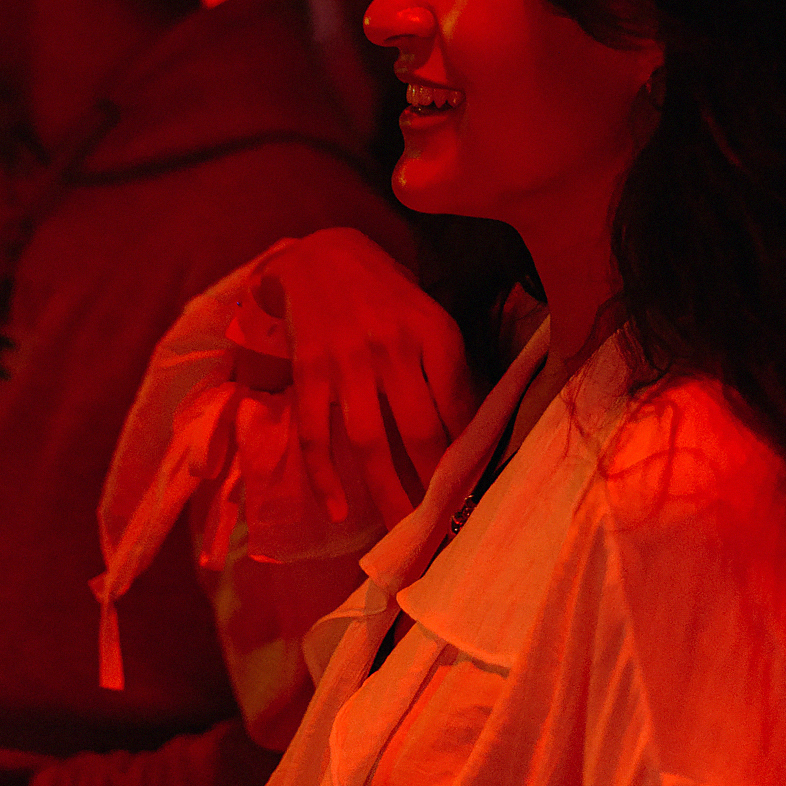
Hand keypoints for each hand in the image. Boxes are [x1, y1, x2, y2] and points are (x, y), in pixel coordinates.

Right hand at [255, 228, 478, 528]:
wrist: (320, 253)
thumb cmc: (387, 295)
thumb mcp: (430, 317)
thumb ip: (449, 370)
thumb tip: (471, 438)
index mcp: (434, 331)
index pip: (461, 407)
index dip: (469, 456)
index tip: (476, 494)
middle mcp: (393, 346)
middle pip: (420, 433)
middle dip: (434, 488)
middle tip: (445, 530)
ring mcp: (347, 359)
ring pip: (369, 442)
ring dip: (386, 493)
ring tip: (400, 532)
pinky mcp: (308, 369)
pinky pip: (314, 432)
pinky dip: (324, 476)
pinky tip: (338, 509)